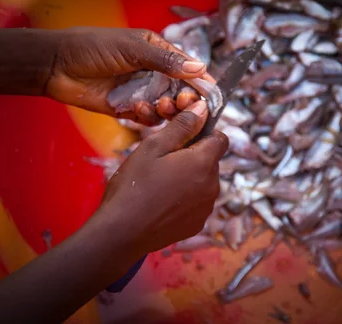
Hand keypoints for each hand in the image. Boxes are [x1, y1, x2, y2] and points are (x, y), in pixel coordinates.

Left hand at [46, 27, 212, 124]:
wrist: (57, 66)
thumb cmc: (93, 48)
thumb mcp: (132, 49)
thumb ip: (166, 61)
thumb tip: (200, 68)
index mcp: (157, 51)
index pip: (187, 68)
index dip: (200, 82)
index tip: (211, 96)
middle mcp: (152, 73)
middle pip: (180, 91)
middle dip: (184, 99)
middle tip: (182, 103)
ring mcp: (140, 92)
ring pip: (166, 107)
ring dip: (167, 109)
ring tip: (159, 106)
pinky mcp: (127, 109)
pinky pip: (147, 118)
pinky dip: (148, 117)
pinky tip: (137, 110)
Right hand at [97, 100, 228, 253]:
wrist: (121, 232)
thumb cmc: (134, 185)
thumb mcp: (154, 146)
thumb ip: (182, 126)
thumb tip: (203, 108)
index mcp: (204, 163)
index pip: (221, 138)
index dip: (203, 133)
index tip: (182, 136)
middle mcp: (212, 186)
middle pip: (210, 161)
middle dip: (192, 156)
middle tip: (162, 160)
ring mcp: (206, 208)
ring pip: (204, 181)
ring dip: (189, 177)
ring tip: (159, 183)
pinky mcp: (197, 224)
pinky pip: (197, 202)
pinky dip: (185, 198)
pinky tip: (161, 202)